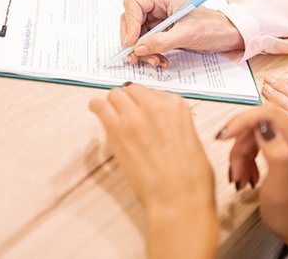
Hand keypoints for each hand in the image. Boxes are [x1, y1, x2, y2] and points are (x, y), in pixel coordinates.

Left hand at [89, 83, 217, 258]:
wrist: (178, 197)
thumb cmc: (190, 176)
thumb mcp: (190, 137)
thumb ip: (172, 122)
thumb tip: (158, 122)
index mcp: (176, 105)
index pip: (152, 91)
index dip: (145, 102)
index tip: (142, 109)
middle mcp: (154, 105)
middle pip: (132, 90)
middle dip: (128, 100)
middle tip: (126, 113)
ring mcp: (134, 116)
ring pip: (114, 95)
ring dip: (113, 103)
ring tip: (110, 113)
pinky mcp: (116, 130)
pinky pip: (100, 106)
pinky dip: (97, 107)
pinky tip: (96, 111)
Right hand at [120, 0, 243, 66]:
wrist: (226, 36)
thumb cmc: (212, 28)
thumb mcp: (187, 35)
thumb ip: (161, 41)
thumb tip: (138, 48)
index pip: (133, 4)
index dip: (129, 23)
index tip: (131, 43)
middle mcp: (157, 8)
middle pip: (130, 21)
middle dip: (133, 41)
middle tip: (137, 57)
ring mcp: (158, 21)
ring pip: (137, 36)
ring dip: (142, 51)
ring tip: (155, 61)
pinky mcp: (161, 34)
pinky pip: (146, 44)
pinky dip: (150, 55)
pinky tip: (161, 61)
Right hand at [217, 104, 287, 248]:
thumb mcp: (280, 190)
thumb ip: (276, 156)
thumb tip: (265, 127)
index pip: (270, 114)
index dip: (243, 121)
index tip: (224, 136)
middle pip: (260, 121)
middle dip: (240, 143)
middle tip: (235, 168)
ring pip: (255, 129)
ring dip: (241, 151)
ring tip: (240, 175)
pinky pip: (258, 136)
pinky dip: (247, 153)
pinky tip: (247, 171)